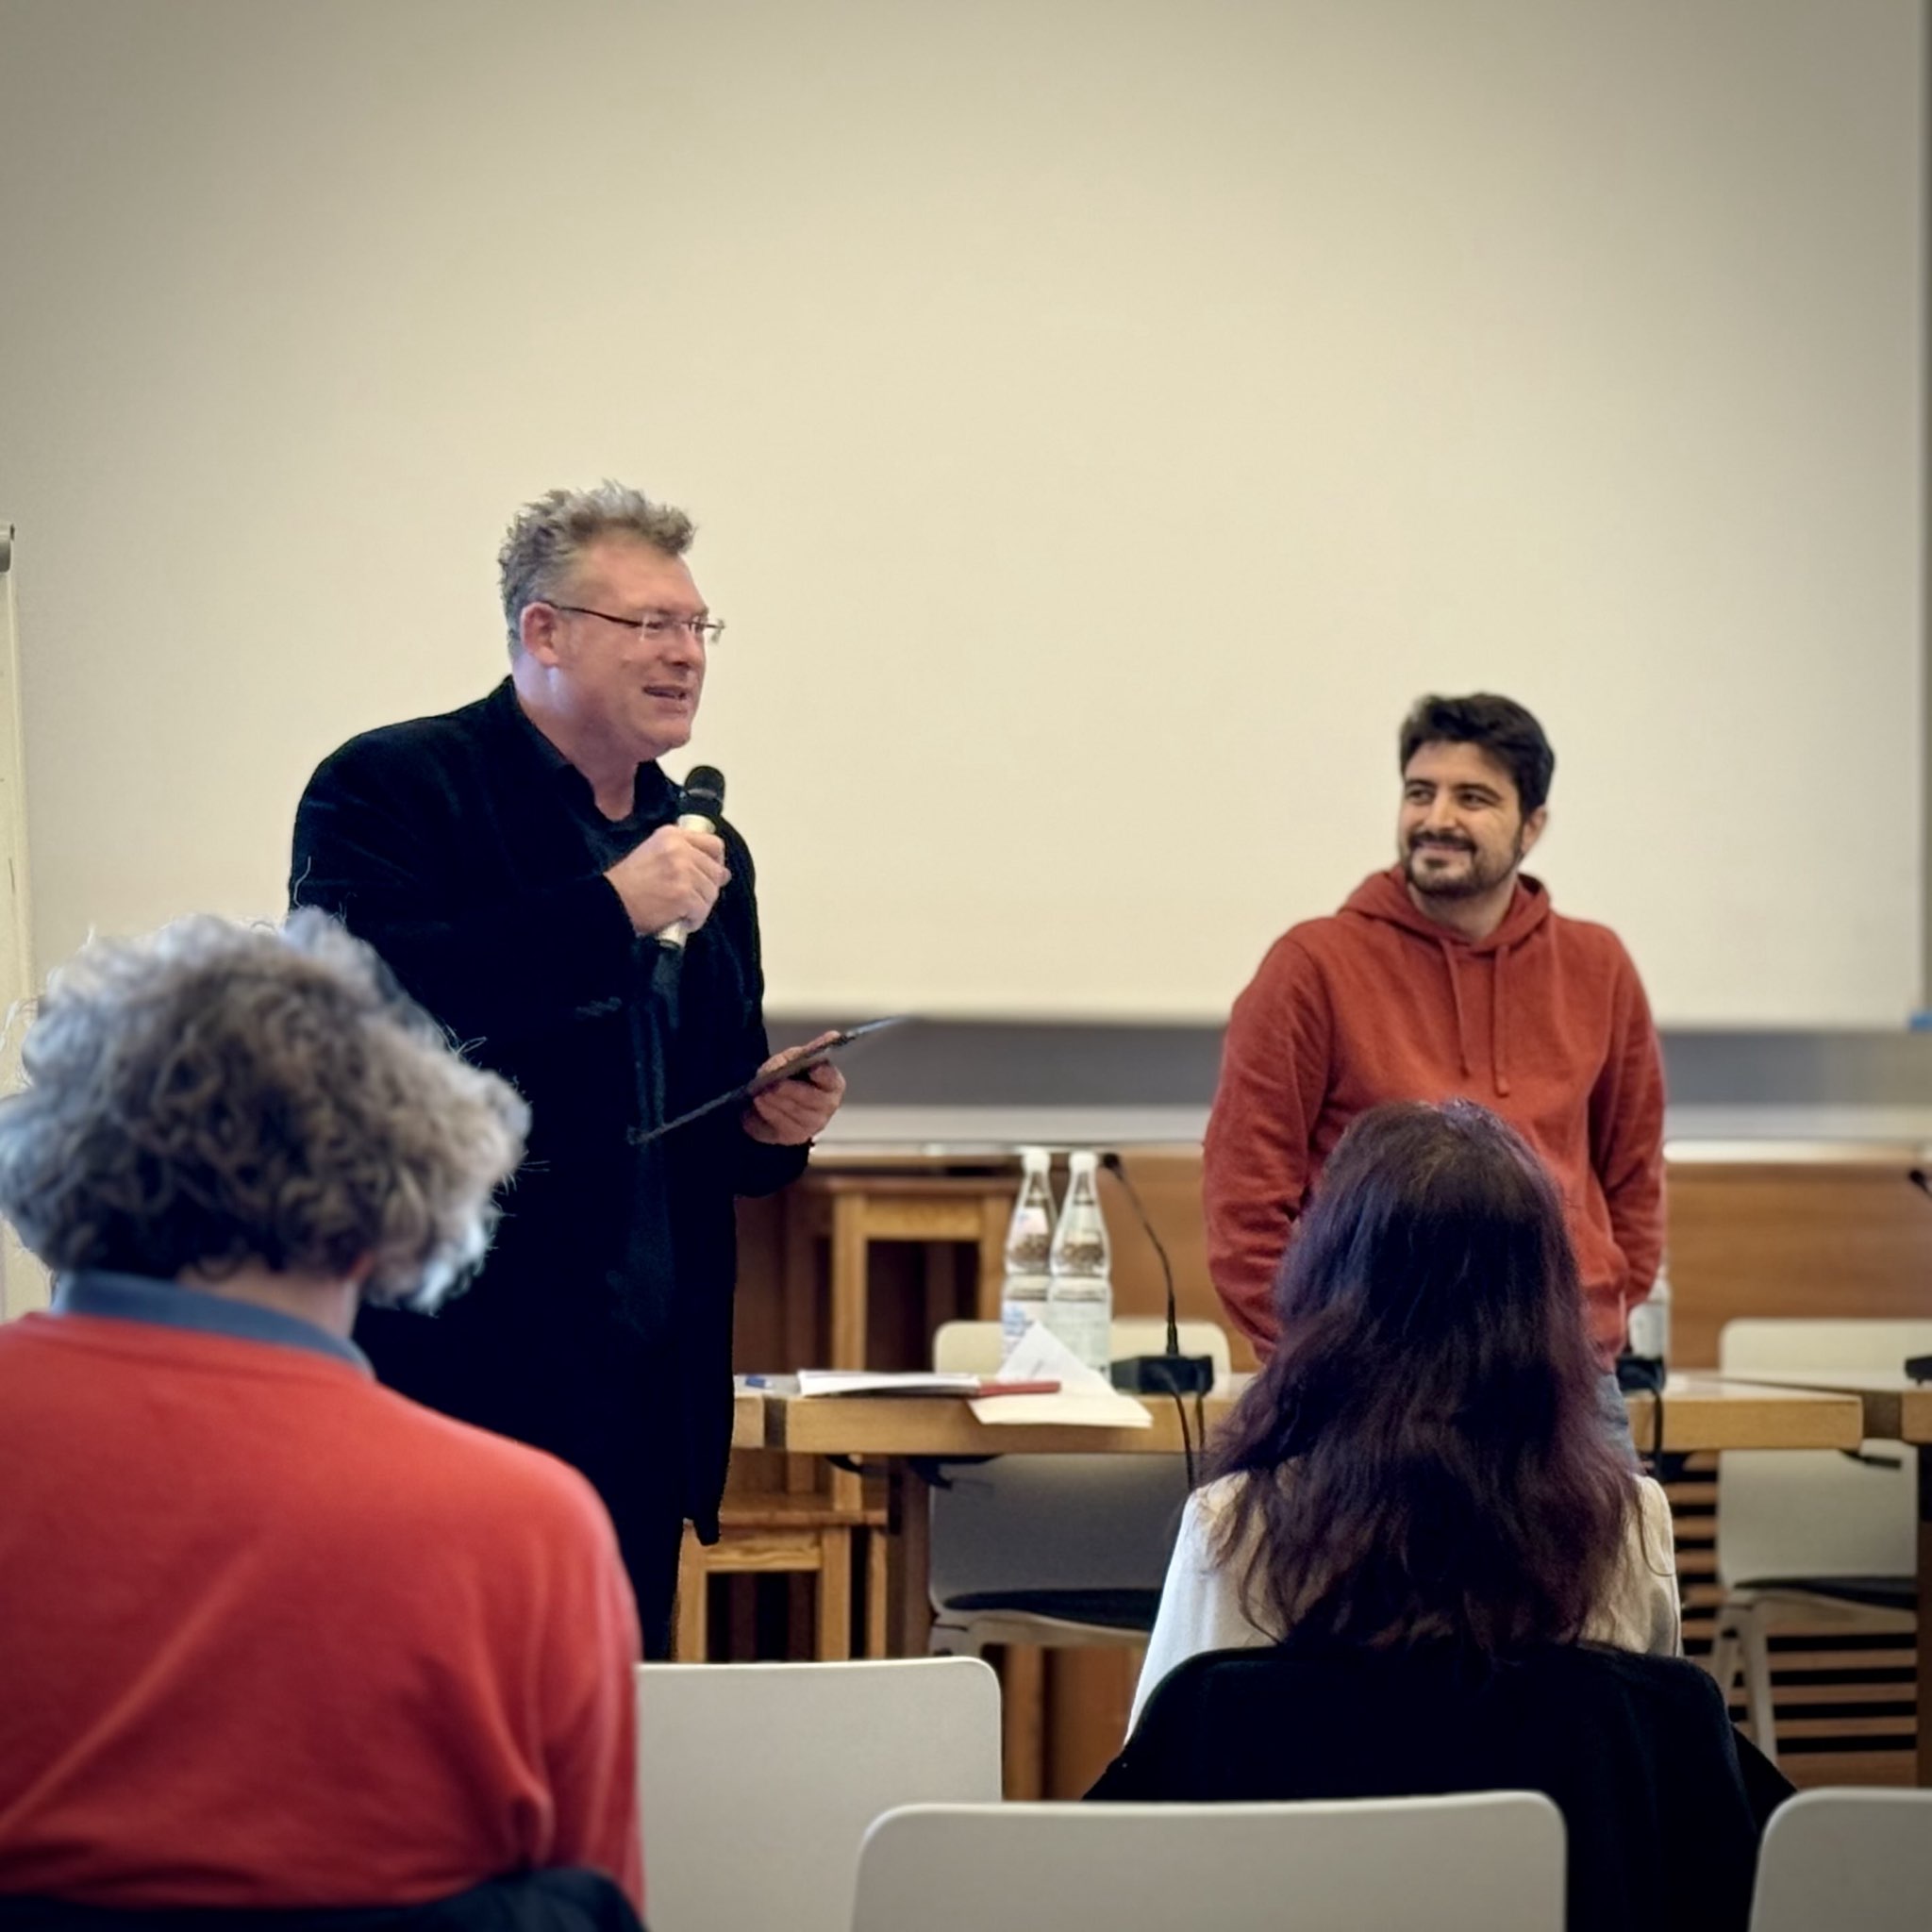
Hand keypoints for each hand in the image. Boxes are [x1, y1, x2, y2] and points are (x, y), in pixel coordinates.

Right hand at [604, 825, 729, 936]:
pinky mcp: (684, 894)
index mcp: (672, 835)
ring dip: (700, 907)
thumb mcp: (654, 855)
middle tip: (689, 900)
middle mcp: (680, 849)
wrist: (609, 901)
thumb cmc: (628, 883)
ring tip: (681, 911)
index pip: (714, 844)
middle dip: (706, 889)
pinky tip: (679, 920)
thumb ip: (686, 857)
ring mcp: (683, 871)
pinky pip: (702, 910)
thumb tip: (724, 874)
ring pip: (711, 892)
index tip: (709, 875)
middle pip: (715, 871)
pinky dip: (693, 920)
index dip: (715, 863)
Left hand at [744, 1033, 846, 1145]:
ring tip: (762, 1092)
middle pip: (814, 1100)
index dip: (825, 1073)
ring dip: (778, 1102)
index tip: (815, 1067)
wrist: (771, 1100)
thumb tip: (826, 1040)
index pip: (832, 1079)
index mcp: (832, 1083)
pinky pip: (783, 1125)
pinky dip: (770, 1112)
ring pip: (797, 1114)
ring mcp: (813, 1124)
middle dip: (793, 1090)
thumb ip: (803, 1053)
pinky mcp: (795, 1136)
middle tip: (775, 1082)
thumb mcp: (793, 1059)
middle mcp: (828, 1106)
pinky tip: (760, 1103)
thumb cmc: (789, 1077)